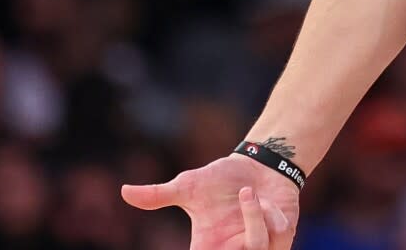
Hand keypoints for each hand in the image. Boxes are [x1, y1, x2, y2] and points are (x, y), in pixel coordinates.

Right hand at [123, 153, 298, 249]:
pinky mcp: (281, 240)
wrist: (260, 165)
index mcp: (207, 248)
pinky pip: (277, 234)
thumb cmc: (222, 179)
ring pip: (255, 247)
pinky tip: (267, 201)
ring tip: (246, 193)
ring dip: (252, 215)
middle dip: (240, 233)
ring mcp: (259, 249)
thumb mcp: (188, 186)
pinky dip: (270, 214)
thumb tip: (124, 191)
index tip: (203, 249)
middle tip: (238, 202)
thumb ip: (159, 195)